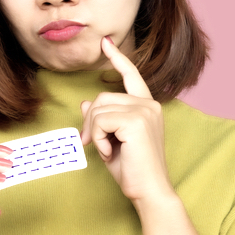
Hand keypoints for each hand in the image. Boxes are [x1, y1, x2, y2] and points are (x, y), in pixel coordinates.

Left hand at [80, 36, 173, 203]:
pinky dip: (98, 138)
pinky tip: (108, 152)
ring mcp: (144, 111)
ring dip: (94, 133)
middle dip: (90, 121)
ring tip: (106, 151)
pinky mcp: (136, 121)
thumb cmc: (132, 170)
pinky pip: (100, 121)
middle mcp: (149, 105)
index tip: (106, 43)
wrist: (149, 191)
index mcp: (147, 107)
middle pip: (102, 97)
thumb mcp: (111, 141)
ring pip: (98, 109)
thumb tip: (85, 103)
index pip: (131, 75)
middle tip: (91, 144)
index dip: (118, 58)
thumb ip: (101, 121)